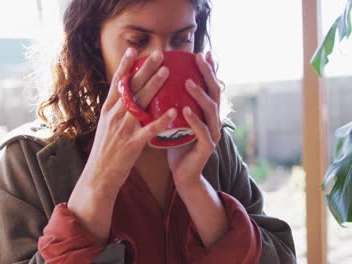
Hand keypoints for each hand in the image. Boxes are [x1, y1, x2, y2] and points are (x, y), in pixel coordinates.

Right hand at [67, 48, 175, 242]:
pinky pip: (148, 130)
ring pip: (140, 103)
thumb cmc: (105, 151)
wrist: (98, 176)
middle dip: (145, 70)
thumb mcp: (106, 126)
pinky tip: (172, 112)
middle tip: (159, 55)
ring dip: (154, 86)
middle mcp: (114, 116)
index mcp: (107, 110)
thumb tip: (126, 96)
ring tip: (167, 72)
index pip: (117, 84)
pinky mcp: (132, 144)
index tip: (134, 50)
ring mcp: (122, 129)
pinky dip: (160, 120)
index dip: (125, 66)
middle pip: (131, 88)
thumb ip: (116, 111)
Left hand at [167, 51, 222, 192]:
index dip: (208, 70)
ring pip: (210, 111)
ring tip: (187, 82)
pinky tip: (184, 110)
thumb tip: (156, 81)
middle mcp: (213, 121)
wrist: (182, 174)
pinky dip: (194, 120)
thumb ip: (174, 103)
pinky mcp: (207, 148)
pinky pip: (202, 132)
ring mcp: (212, 134)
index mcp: (206, 113)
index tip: (202, 53)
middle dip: (208, 75)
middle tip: (199, 59)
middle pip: (215, 93)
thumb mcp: (175, 120)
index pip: (209, 87)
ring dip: (199, 95)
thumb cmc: (176, 145)